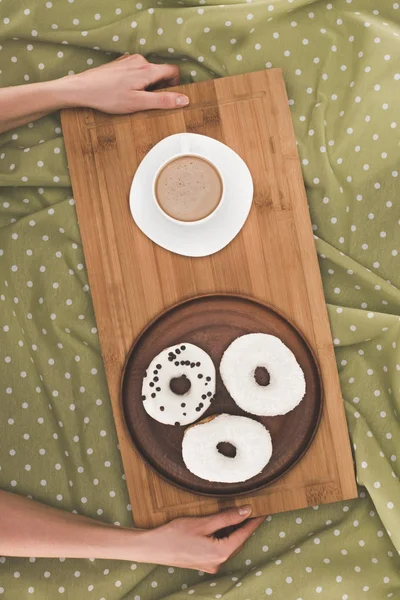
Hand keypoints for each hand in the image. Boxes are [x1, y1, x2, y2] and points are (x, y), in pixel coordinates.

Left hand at [62, 54, 188, 113]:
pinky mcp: (120, 64)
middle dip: (160, 87)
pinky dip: (137, 82)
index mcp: (147, 69)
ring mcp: (129, 61)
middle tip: (149, 103)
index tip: (169, 98)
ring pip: (148, 73)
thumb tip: (184, 100)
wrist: (82, 89)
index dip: (175, 85)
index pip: (173, 71)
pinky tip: (125, 93)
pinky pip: (136, 72)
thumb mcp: (138, 103)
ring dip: (147, 86)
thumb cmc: (108, 97)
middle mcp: (140, 61)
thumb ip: (163, 101)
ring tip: (135, 99)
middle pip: (160, 72)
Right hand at [141, 505, 263, 572]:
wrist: (153, 548)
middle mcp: (218, 562)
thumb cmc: (175, 534)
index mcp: (221, 552)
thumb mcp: (203, 522)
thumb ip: (227, 517)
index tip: (264, 511)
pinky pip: (220, 548)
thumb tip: (247, 511)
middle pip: (238, 541)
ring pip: (229, 545)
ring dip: (234, 531)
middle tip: (253, 509)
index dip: (254, 521)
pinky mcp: (203, 562)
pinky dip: (224, 537)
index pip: (244, 534)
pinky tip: (223, 526)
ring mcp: (211, 564)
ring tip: (240, 515)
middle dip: (245, 526)